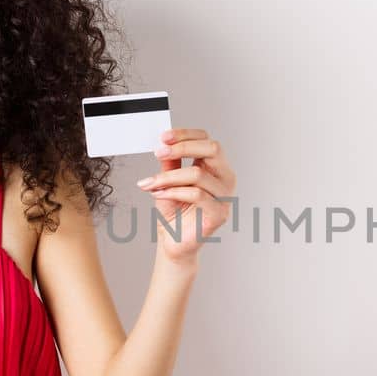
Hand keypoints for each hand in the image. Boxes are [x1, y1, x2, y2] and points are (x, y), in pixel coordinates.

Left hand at [137, 128, 237, 263]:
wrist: (173, 241)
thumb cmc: (174, 211)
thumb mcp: (168, 181)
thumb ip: (169, 162)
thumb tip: (164, 143)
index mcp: (215, 167)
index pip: (207, 139)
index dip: (186, 134)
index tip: (163, 137)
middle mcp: (224, 178)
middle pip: (213, 149)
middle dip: (182, 147)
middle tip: (159, 152)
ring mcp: (225, 196)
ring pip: (198, 174)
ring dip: (169, 176)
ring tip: (151, 183)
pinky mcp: (219, 214)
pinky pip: (197, 195)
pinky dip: (174, 192)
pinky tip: (159, 194)